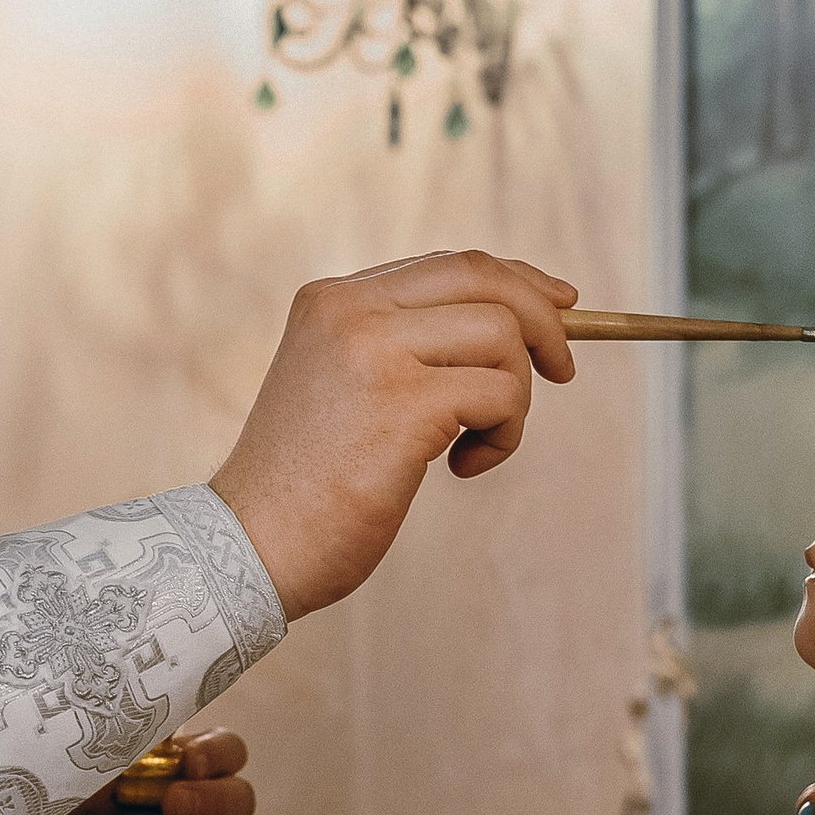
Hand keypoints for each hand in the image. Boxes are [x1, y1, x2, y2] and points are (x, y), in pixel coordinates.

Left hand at [0, 731, 255, 814]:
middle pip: (240, 799)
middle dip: (219, 798)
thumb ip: (122, 743)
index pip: (225, 753)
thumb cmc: (29, 809)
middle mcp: (177, 812)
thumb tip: (168, 719)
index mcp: (163, 769)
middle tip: (172, 804)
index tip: (190, 759)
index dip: (222, 754)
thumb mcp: (74, 765)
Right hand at [210, 251, 580, 621]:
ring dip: (515, 397)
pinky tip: (462, 469)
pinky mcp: (403, 403)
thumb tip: (511, 330)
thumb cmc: (305, 489)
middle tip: (563, 371)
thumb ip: (403, 350)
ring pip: (502, 335)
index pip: (449, 265)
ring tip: (476, 446)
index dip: (516, 282)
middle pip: (484, 278)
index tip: (560, 306)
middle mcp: (350, 310)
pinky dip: (504, 436)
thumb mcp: (345, 391)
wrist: (251, 549)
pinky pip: (503, 394)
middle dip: (543, 321)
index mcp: (332, 300)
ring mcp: (374, 350)